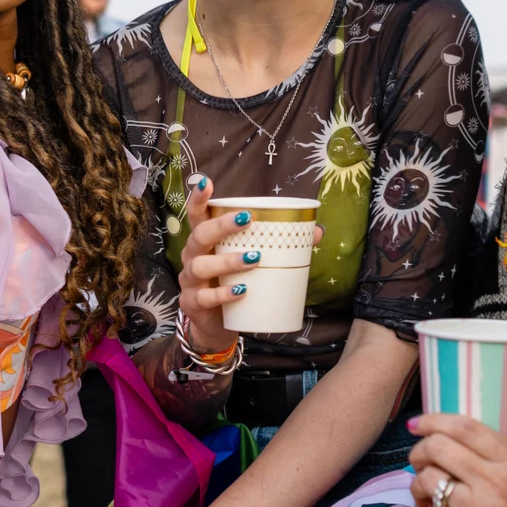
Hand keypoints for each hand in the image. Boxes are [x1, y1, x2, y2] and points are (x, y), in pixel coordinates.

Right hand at [176, 174, 322, 355]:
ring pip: (201, 266)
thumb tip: (317, 231)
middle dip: (221, 225)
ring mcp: (190, 281)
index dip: (198, 198)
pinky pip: (205, 297)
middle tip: (247, 219)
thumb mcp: (251, 263)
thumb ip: (280, 245)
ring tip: (254, 258)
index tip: (206, 181)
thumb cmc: (234, 283)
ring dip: (228, 261)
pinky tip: (240, 291)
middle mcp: (193, 257)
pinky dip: (223, 294)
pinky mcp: (192, 304)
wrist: (218, 325)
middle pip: (199, 235)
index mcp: (205, 241)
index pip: (197, 215)